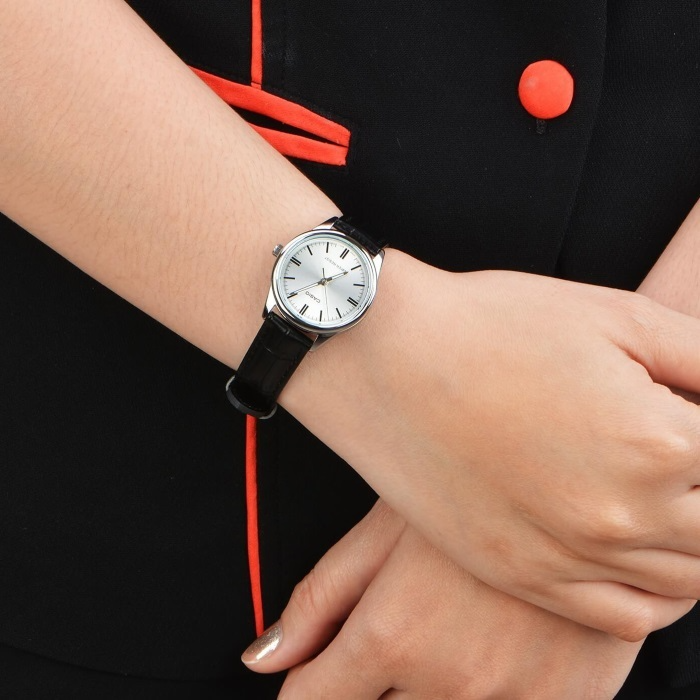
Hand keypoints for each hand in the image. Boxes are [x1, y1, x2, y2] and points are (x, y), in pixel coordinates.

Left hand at [244, 501, 646, 698]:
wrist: (593, 488)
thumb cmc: (484, 490)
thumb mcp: (390, 525)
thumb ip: (320, 598)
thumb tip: (262, 657)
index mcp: (394, 633)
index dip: (301, 693)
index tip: (306, 683)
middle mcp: (449, 683)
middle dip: (362, 691)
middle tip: (387, 642)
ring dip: (419, 695)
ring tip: (443, 636)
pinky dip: (477, 697)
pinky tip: (486, 653)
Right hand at [284, 250, 699, 639]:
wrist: (384, 354)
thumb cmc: (490, 324)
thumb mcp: (616, 316)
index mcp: (660, 440)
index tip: (681, 416)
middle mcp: (624, 512)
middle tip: (667, 453)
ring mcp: (567, 552)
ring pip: (685, 579)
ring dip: (690, 540)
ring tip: (658, 496)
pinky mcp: (518, 569)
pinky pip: (621, 615)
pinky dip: (652, 593)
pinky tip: (633, 550)